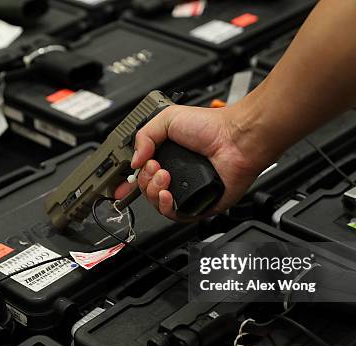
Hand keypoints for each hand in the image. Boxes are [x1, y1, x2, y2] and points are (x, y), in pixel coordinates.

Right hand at [115, 104, 275, 220]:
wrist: (235, 140)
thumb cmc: (211, 126)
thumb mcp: (167, 119)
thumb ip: (144, 136)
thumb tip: (135, 160)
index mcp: (168, 156)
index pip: (142, 174)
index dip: (128, 182)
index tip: (119, 186)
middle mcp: (177, 175)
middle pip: (146, 190)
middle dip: (144, 180)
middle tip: (155, 166)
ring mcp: (187, 191)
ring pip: (157, 204)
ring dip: (153, 191)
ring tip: (164, 175)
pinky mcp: (199, 205)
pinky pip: (176, 216)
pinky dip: (166, 207)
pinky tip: (166, 194)